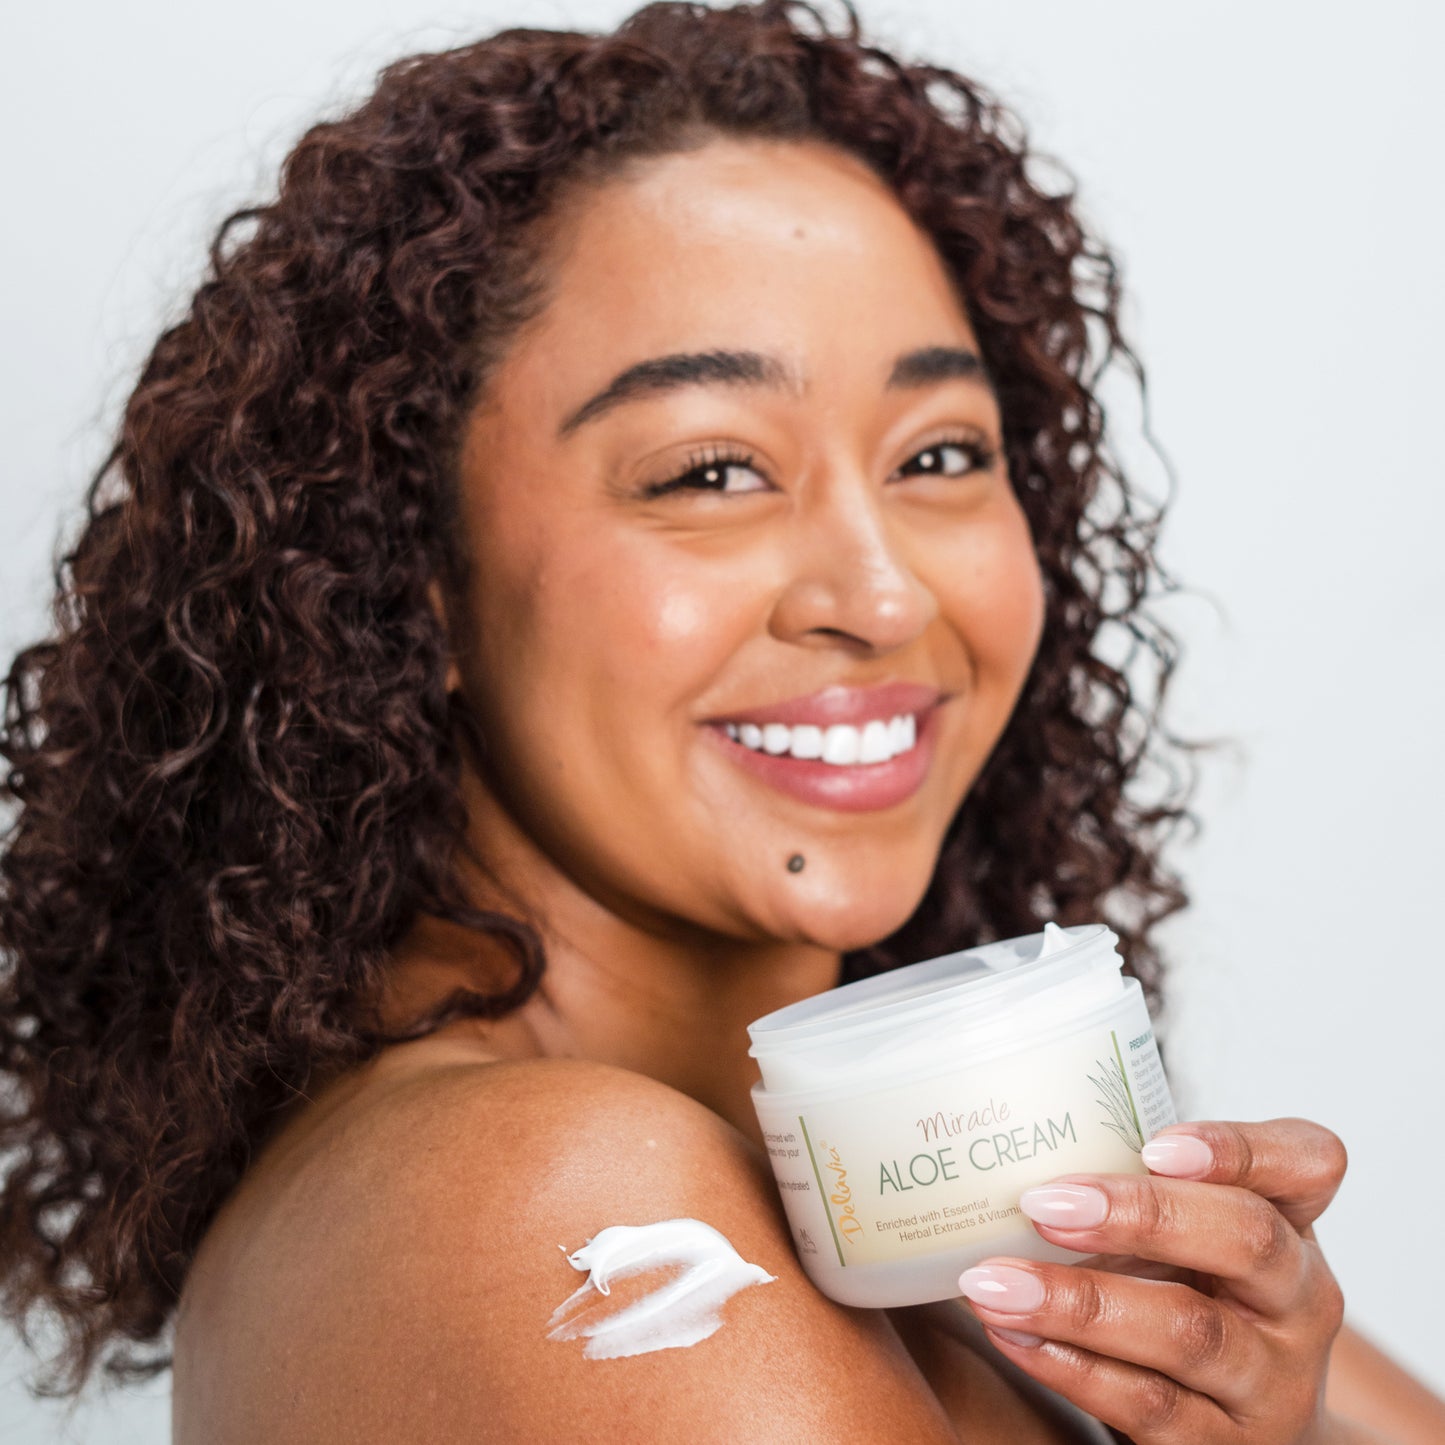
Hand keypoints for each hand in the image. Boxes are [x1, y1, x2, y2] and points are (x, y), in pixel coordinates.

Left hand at [957, 1118, 1348, 1443]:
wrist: (1244, 1433)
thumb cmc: (1193, 1297)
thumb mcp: (1191, 1233)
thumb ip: (1139, 1184)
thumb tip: (1013, 1143)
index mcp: (1292, 1221)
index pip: (1306, 1162)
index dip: (1238, 1148)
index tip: (1153, 1145)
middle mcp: (1299, 1300)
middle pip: (1248, 1240)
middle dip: (1141, 1216)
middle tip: (1042, 1203)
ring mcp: (1271, 1383)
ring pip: (1189, 1332)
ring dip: (1078, 1303)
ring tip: (992, 1282)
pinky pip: (1148, 1405)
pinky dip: (1069, 1366)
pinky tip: (1011, 1333)